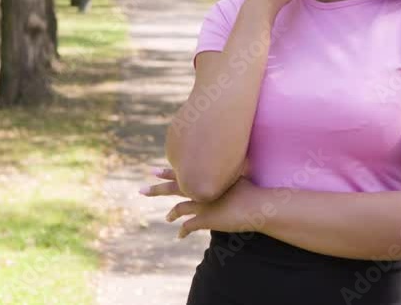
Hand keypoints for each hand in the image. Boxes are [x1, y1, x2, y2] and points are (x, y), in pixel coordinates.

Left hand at [139, 167, 264, 238]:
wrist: (257, 205)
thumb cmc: (252, 190)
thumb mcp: (240, 175)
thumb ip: (231, 172)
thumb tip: (235, 164)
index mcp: (207, 179)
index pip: (182, 173)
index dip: (167, 172)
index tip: (154, 170)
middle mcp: (201, 190)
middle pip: (173, 188)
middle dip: (156, 188)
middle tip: (142, 189)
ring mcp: (202, 205)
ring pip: (179, 209)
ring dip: (171, 214)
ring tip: (166, 218)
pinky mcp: (205, 220)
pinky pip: (188, 227)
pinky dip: (182, 231)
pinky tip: (179, 236)